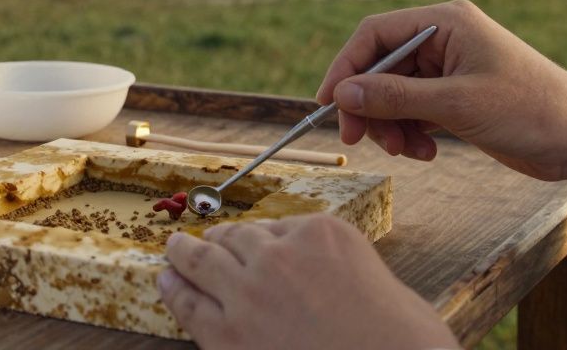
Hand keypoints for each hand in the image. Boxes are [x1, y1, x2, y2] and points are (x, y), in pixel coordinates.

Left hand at [161, 214, 458, 349]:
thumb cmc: (402, 342)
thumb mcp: (381, 282)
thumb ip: (343, 268)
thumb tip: (326, 282)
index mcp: (321, 233)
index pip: (277, 229)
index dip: (260, 240)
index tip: (249, 243)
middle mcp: (280, 254)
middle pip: (236, 238)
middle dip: (219, 238)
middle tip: (202, 238)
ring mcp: (250, 292)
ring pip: (203, 261)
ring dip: (183, 252)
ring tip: (171, 249)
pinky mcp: (228, 334)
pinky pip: (189, 304)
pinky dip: (173, 289)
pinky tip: (164, 281)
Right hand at [316, 0, 566, 208]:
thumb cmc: (532, 110)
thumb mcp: (457, 104)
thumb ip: (396, 97)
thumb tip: (343, 92)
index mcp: (446, 22)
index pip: (375, 34)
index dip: (345, 68)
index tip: (328, 103)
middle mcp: (444, 39)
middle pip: (379, 66)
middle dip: (367, 104)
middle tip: (359, 139)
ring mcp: (449, 68)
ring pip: (392, 93)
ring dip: (389, 124)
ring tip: (405, 151)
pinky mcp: (456, 96)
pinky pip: (412, 110)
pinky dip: (409, 132)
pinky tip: (425, 152)